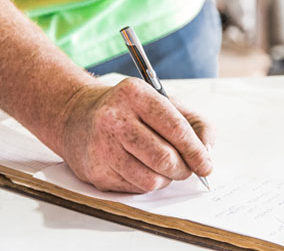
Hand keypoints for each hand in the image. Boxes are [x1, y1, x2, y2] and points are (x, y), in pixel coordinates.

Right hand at [55, 78, 214, 192]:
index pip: (175, 128)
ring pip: (151, 180)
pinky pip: (135, 189)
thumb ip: (194, 123)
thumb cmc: (128, 111)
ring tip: (161, 167)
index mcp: (135, 94)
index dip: (196, 151)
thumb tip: (207, 152)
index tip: (206, 165)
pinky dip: (146, 183)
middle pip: (164, 158)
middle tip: (186, 169)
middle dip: (183, 169)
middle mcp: (114, 118)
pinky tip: (138, 168)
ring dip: (165, 179)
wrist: (76, 116)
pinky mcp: (96, 171)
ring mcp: (101, 146)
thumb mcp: (162, 102)